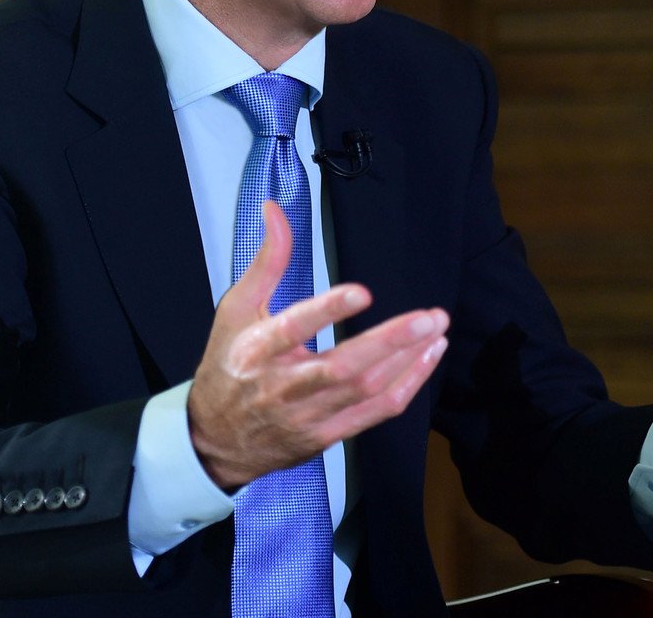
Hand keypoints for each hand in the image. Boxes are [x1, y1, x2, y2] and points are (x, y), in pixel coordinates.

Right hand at [186, 200, 449, 489]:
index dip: (327, 311)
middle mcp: (283, 386)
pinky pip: (374, 414)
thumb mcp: (236, 310)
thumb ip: (266, 261)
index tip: (362, 292)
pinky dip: (406, 386)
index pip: (293, 329)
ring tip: (437, 330)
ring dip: (408, 361)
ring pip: (366, 391)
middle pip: (343, 367)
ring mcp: (307, 416)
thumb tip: (275, 210)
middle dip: (391, 341)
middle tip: (429, 316)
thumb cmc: (228, 367)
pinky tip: (427, 359)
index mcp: (257, 350)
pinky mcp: (326, 436)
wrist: (215, 442)